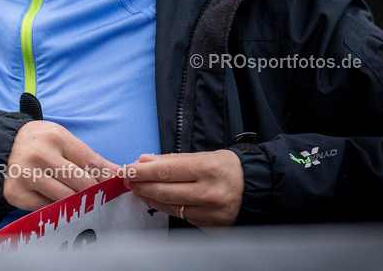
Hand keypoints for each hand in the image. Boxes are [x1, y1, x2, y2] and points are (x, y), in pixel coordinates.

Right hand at [3, 120, 119, 210]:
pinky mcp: (16, 193)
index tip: (115, 186)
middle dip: (94, 192)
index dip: (106, 177)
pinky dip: (54, 207)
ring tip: (80, 201)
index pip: (90, 162)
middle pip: (81, 183)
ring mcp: (26, 175)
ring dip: (76, 202)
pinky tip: (55, 201)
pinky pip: (46, 208)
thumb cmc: (38, 143)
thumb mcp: (61, 140)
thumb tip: (120, 172)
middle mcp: (40, 155)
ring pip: (65, 198)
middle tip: (100, 198)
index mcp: (56, 137)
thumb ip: (89, 157)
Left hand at [124, 150, 242, 227]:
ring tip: (137, 189)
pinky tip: (157, 200)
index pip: (165, 171)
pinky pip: (182, 217)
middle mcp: (210, 193)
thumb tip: (145, 160)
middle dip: (141, 185)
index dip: (142, 171)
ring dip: (149, 198)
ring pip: (170, 207)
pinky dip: (167, 207)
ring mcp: (211, 213)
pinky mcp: (212, 226)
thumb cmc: (227, 167)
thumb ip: (172, 159)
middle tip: (127, 179)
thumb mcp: (203, 155)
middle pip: (164, 191)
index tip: (126, 168)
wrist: (256, 187)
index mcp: (207, 169)